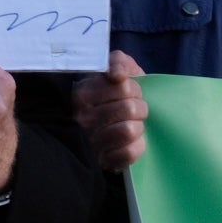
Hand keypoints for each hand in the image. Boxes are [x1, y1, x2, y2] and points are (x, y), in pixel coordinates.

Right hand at [73, 49, 147, 171]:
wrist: (96, 131)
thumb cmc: (108, 97)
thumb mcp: (111, 73)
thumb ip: (118, 62)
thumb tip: (118, 74)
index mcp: (82, 93)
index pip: (124, 87)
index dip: (135, 89)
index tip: (129, 92)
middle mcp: (82, 116)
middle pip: (130, 108)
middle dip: (139, 108)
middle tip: (133, 111)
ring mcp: (91, 140)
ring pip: (130, 130)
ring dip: (138, 127)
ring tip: (131, 125)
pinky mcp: (103, 161)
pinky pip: (130, 151)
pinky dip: (136, 147)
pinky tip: (130, 143)